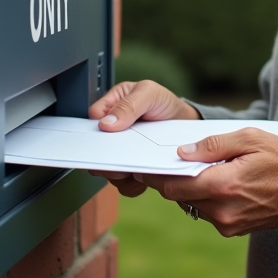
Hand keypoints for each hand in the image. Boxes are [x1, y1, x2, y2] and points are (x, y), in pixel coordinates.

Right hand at [86, 80, 199, 196]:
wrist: (186, 124)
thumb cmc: (165, 104)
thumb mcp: (149, 93)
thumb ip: (128, 104)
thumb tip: (105, 123)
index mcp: (111, 107)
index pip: (92, 121)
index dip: (97, 131)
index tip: (108, 138)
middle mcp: (111, 132)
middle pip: (95, 151)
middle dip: (108, 157)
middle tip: (123, 157)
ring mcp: (120, 152)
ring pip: (107, 170)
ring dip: (120, 173)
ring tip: (137, 167)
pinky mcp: (132, 169)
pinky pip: (124, 184)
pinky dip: (133, 184)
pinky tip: (144, 176)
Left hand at [140, 127, 277, 236]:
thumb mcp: (250, 138)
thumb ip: (213, 145)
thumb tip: (181, 153)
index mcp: (224, 185)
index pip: (174, 185)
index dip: (156, 175)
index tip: (142, 165)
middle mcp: (222, 210)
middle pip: (177, 197)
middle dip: (170, 179)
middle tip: (166, 161)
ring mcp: (227, 224)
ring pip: (190, 205)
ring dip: (189, 188)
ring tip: (198, 168)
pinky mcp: (232, 230)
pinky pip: (206, 212)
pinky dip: (204, 197)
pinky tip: (215, 181)